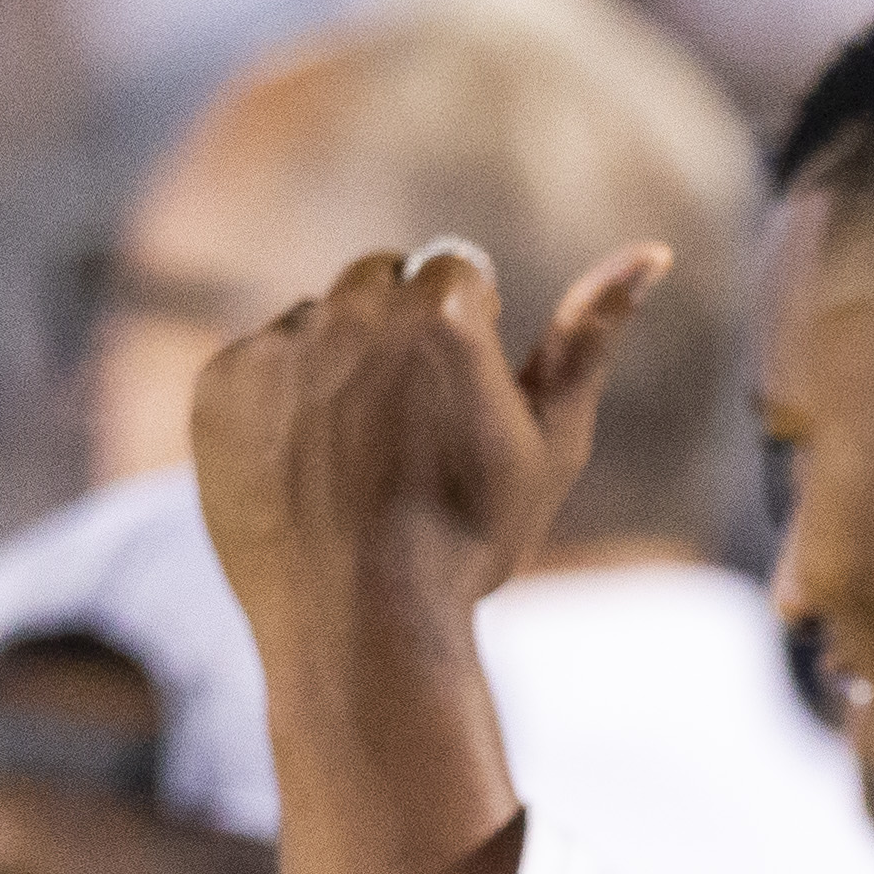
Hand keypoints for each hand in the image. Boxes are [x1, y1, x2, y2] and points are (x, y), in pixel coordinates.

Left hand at [192, 240, 666, 679]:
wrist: (362, 622)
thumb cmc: (472, 538)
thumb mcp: (553, 441)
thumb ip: (590, 337)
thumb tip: (652, 250)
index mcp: (443, 311)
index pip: (456, 267)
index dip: (468, 335)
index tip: (463, 403)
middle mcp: (353, 310)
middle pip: (381, 280)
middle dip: (399, 331)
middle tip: (412, 428)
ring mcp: (280, 344)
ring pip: (318, 321)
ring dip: (338, 364)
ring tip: (357, 457)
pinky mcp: (220, 382)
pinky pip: (259, 363)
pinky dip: (280, 402)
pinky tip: (306, 469)